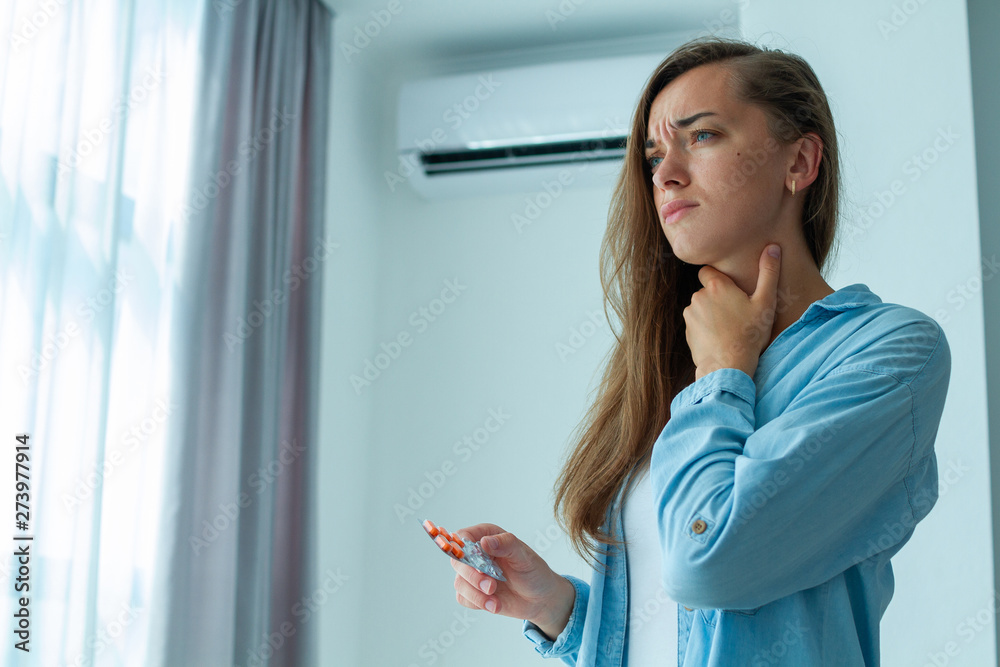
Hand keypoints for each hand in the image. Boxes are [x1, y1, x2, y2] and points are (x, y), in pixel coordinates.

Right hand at [450, 523, 573, 633]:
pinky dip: (478, 604)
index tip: (472, 561)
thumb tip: (485, 542)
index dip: (462, 548)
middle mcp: (477, 555)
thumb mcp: (524, 555)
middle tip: (490, 586)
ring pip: (459, 583)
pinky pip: (464, 599)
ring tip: (495, 599)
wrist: (541, 599)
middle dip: (472, 576)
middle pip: (457, 561)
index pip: (463, 536)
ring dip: (476, 594)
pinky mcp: (474, 593)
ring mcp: (474, 574)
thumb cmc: (534, 571)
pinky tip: (495, 604)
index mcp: (487, 536)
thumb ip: (506, 545)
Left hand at [683, 244, 781, 379]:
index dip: (719, 278)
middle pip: (707, 291)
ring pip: (701, 307)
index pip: (708, 271)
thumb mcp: (765, 302)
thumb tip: (772, 247)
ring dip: (711, 313)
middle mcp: (698, 296)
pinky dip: (705, 328)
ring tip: (729, 328)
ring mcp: (690, 314)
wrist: (728, 366)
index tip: (732, 290)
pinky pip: (696, 323)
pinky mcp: (687, 331)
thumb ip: (768, 273)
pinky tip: (720, 338)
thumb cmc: (749, 334)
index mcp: (716, 286)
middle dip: (718, 298)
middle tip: (736, 313)